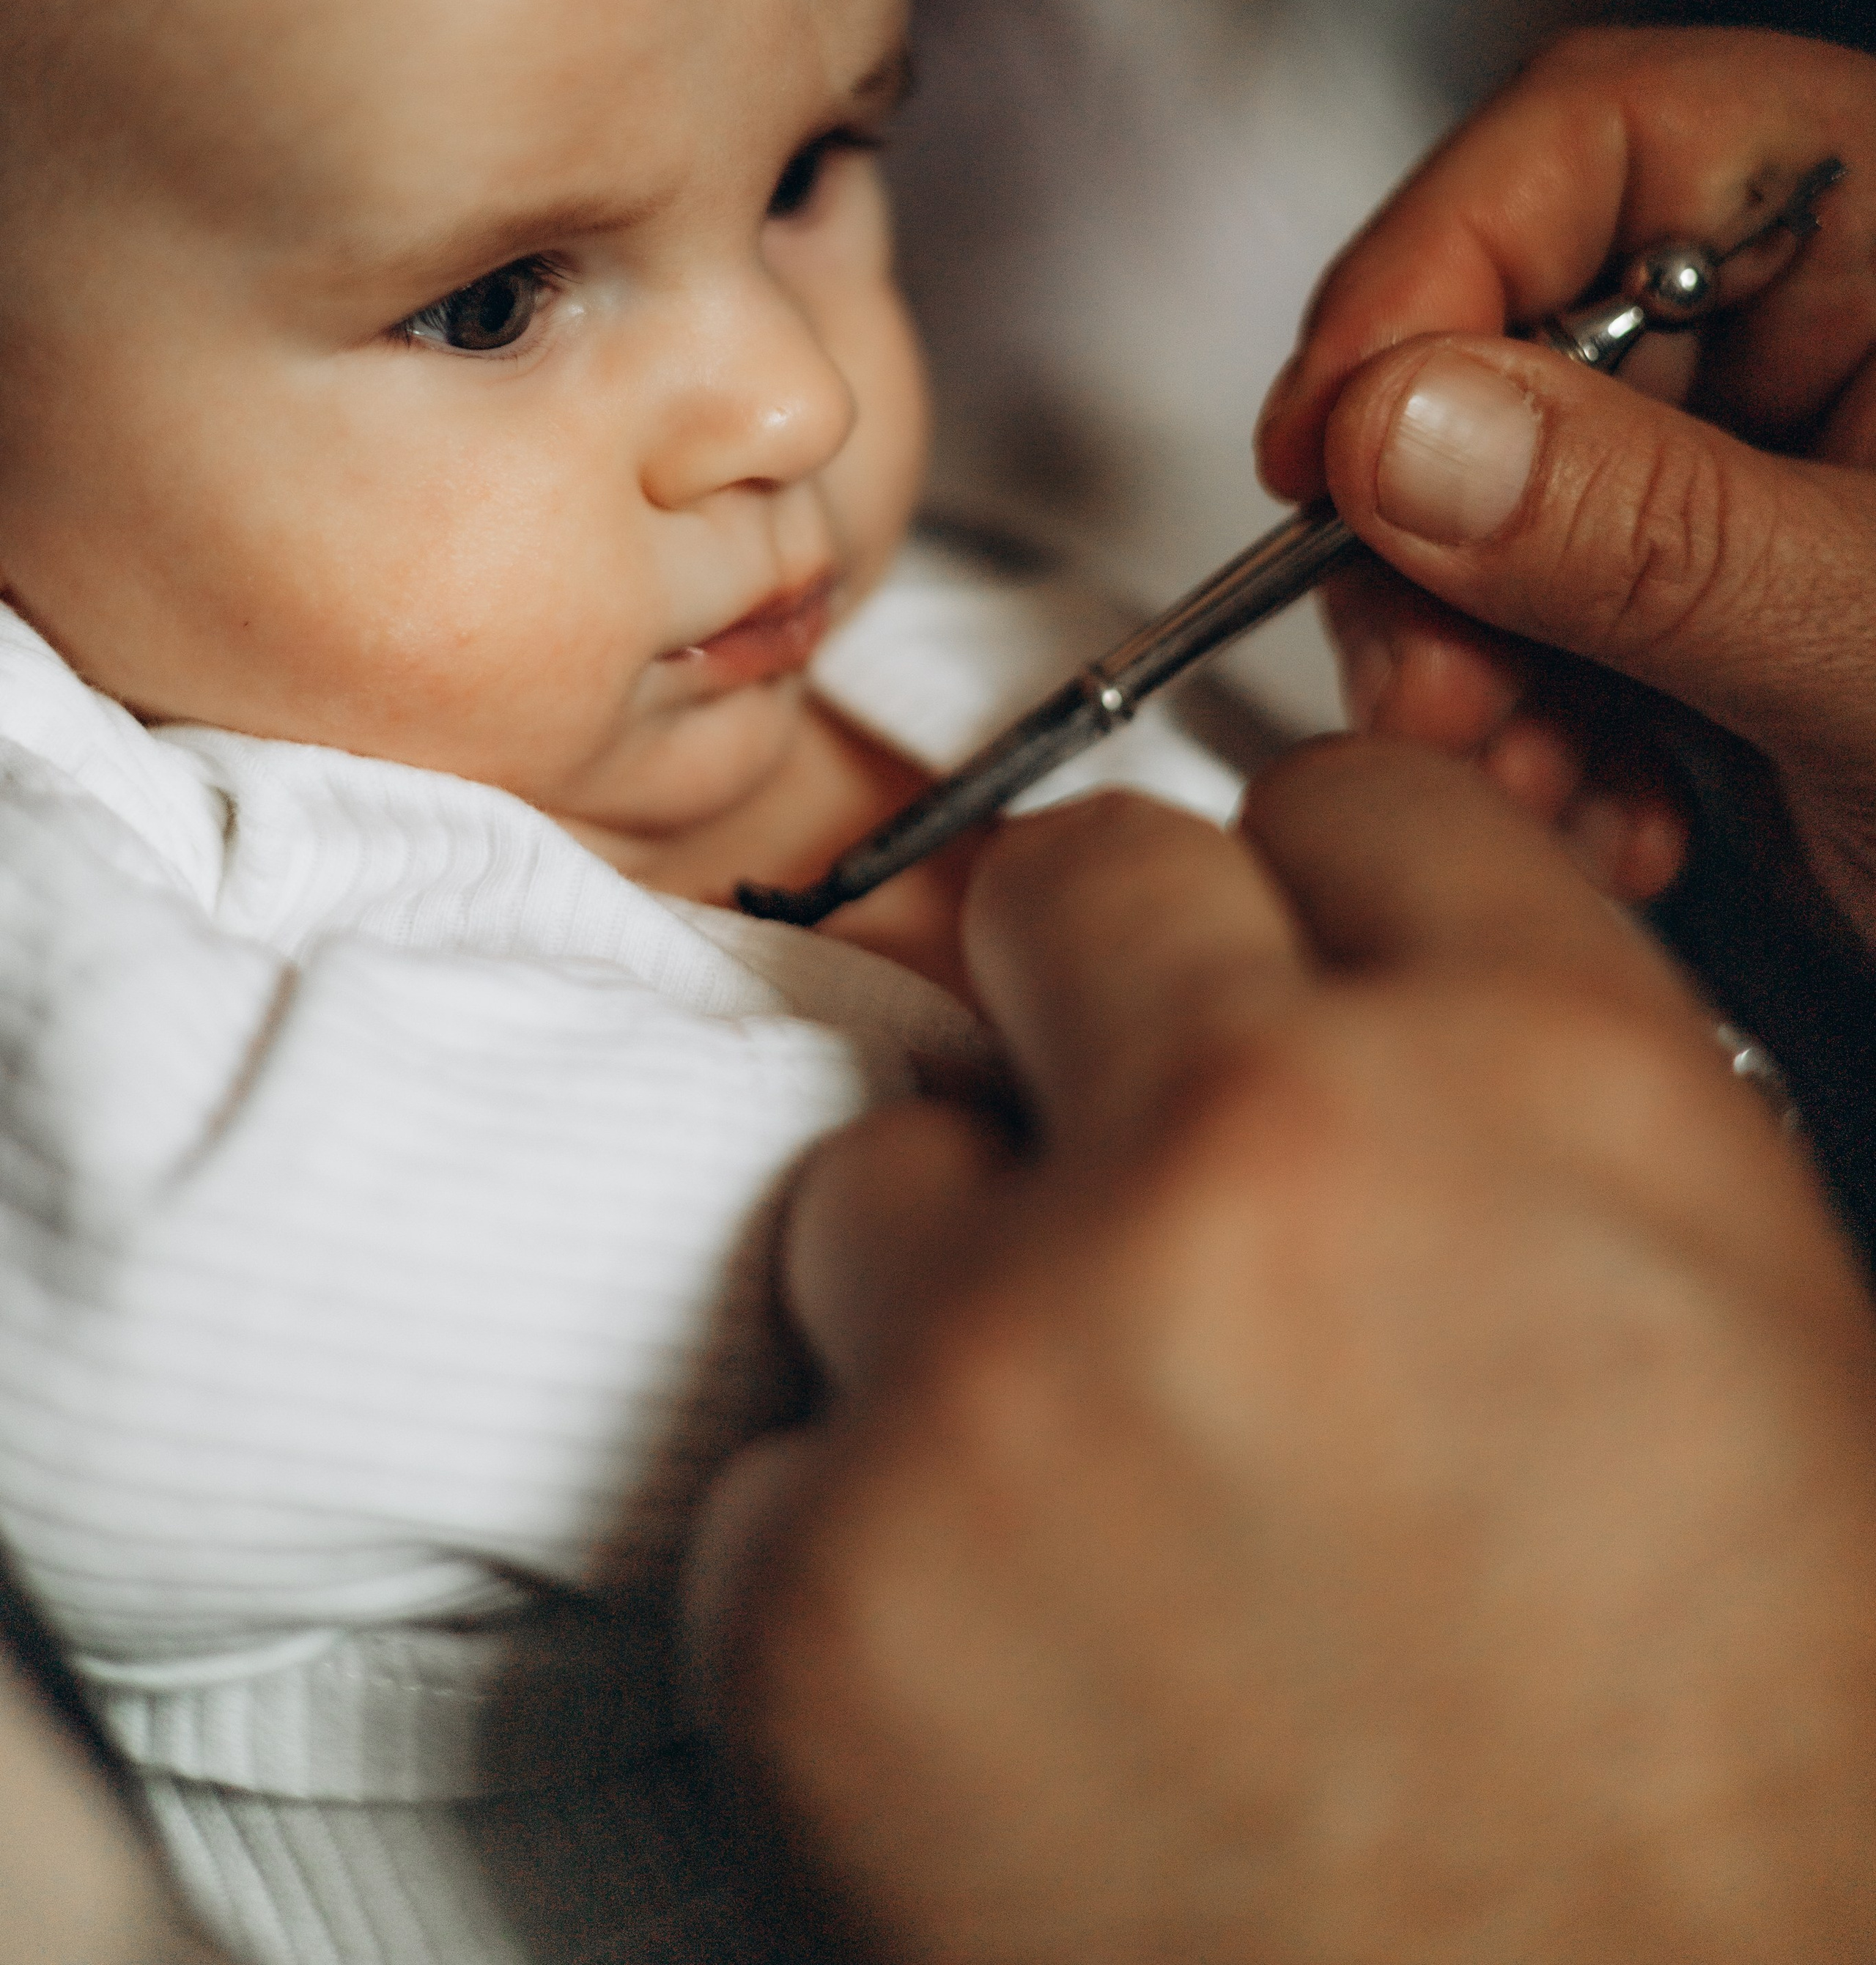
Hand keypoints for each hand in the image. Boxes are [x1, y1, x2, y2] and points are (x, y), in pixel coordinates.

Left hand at [692, 745, 1875, 1963]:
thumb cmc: (1728, 1777)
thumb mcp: (1750, 1330)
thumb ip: (1530, 1083)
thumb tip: (1359, 975)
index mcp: (1529, 1075)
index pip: (1338, 802)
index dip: (1310, 895)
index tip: (1271, 964)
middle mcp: (1257, 1159)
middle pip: (1071, 890)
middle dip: (1105, 1009)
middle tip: (1144, 1167)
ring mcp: (1008, 1364)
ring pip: (883, 1171)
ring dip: (964, 1291)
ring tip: (1095, 1477)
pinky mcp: (823, 1589)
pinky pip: (779, 1452)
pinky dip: (870, 1546)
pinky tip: (1016, 1666)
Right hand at [1257, 27, 1875, 938]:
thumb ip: (1648, 528)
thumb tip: (1400, 430)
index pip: (1604, 140)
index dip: (1432, 267)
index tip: (1330, 432)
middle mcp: (1827, 320)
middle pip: (1516, 334)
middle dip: (1442, 530)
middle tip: (1427, 679)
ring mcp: (1764, 467)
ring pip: (1499, 499)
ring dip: (1475, 660)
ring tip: (1538, 782)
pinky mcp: (1721, 598)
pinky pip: (1547, 619)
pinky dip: (1537, 727)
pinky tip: (1608, 813)